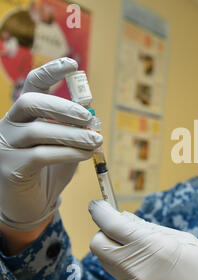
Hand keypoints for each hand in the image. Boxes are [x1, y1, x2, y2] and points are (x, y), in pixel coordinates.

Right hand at [0, 58, 102, 230]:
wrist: (31, 204)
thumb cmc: (50, 170)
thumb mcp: (66, 145)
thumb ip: (76, 130)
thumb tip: (94, 117)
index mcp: (24, 114)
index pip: (33, 84)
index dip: (51, 71)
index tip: (73, 64)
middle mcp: (10, 124)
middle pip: (31, 102)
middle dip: (63, 106)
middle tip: (88, 117)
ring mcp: (6, 146)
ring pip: (39, 131)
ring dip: (73, 134)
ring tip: (95, 140)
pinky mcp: (10, 168)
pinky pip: (42, 155)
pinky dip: (68, 152)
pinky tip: (85, 154)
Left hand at [88, 200, 197, 279]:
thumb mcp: (185, 241)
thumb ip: (151, 229)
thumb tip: (126, 218)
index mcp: (153, 248)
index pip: (111, 225)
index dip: (100, 211)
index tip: (99, 204)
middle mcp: (137, 269)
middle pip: (98, 244)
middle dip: (104, 231)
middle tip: (121, 226)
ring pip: (106, 260)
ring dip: (114, 247)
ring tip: (139, 244)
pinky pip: (118, 274)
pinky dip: (125, 262)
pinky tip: (146, 262)